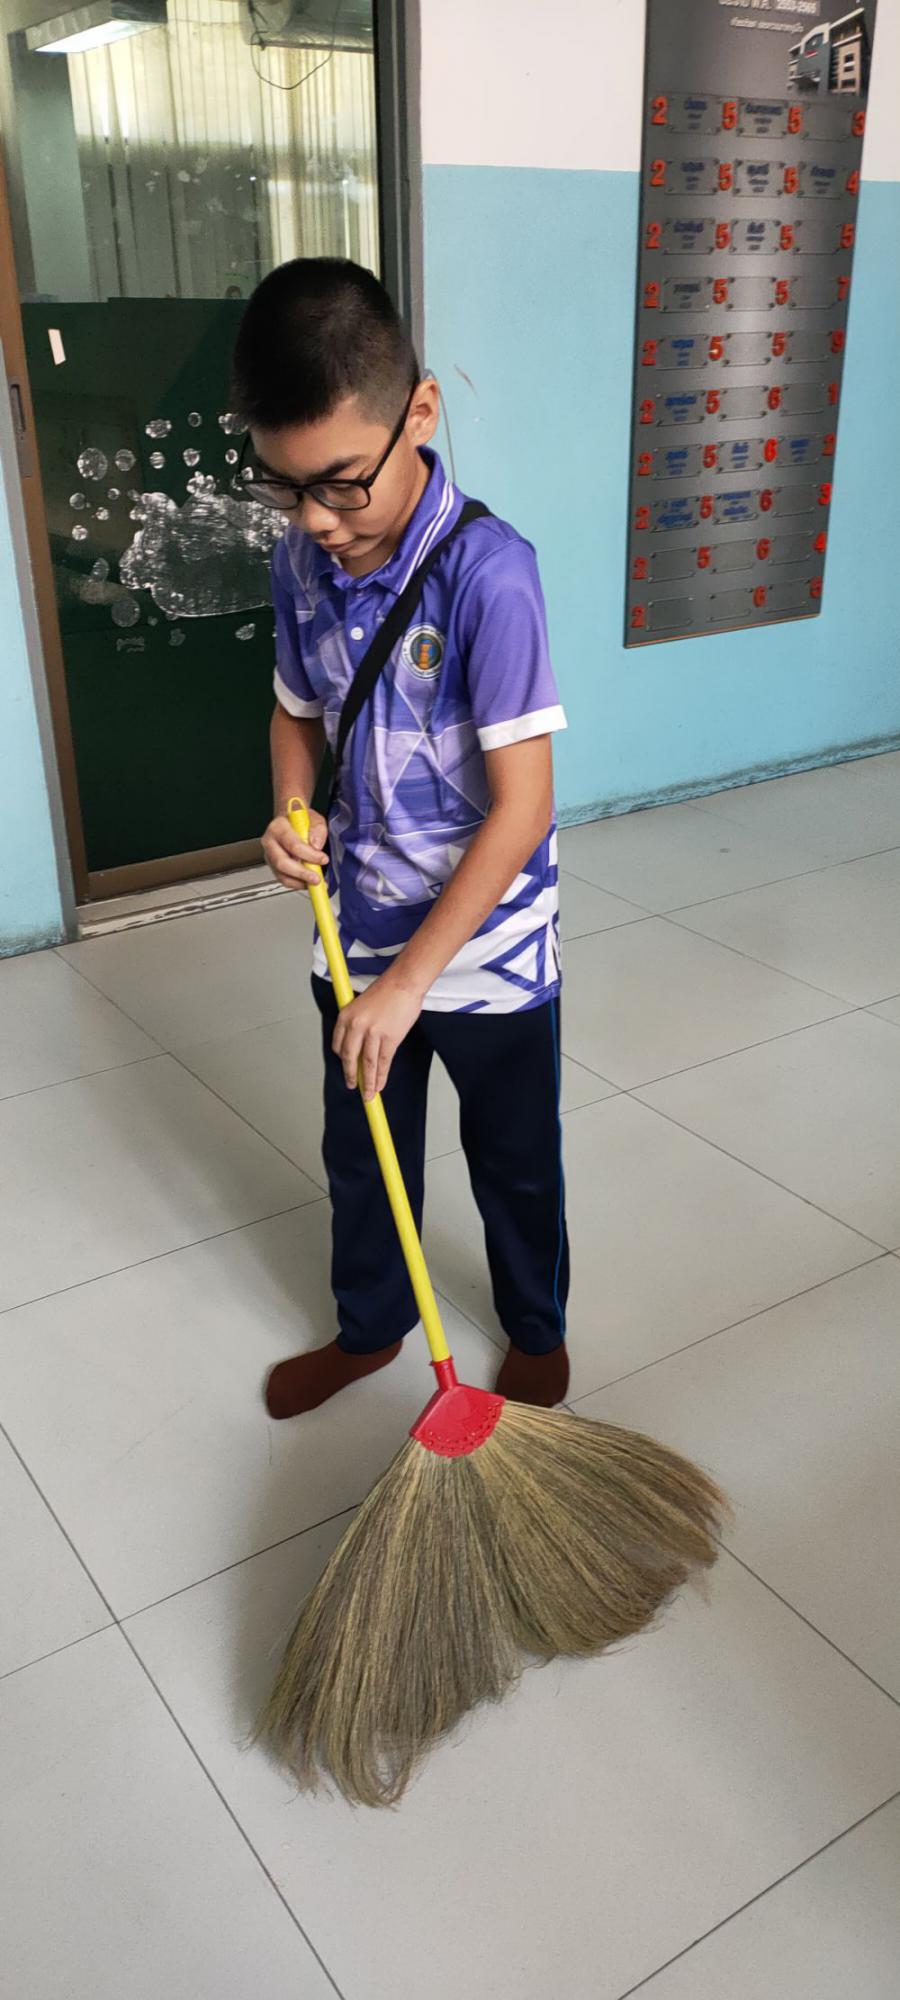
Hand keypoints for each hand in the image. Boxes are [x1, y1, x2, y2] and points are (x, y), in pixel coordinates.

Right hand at [261, 808, 327, 889]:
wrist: (291, 822)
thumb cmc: (300, 821)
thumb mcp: (314, 819)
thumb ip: (317, 829)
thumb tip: (316, 844)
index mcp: (278, 827)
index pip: (292, 844)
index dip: (309, 854)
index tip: (323, 859)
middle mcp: (270, 842)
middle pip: (282, 862)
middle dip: (301, 873)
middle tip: (316, 878)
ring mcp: (270, 855)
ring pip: (281, 874)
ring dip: (299, 882)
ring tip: (314, 883)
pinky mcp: (273, 866)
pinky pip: (283, 879)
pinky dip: (296, 884)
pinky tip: (307, 883)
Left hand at [332, 971, 424, 1100]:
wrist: (404, 983)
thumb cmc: (386, 990)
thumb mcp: (361, 1004)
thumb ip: (357, 1023)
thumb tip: (360, 1044)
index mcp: (345, 1016)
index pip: (337, 1044)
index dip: (342, 1059)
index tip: (346, 1067)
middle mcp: (355, 1026)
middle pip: (348, 1058)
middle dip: (350, 1075)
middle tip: (352, 1085)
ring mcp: (372, 1033)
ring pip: (366, 1065)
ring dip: (367, 1082)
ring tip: (368, 1094)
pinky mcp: (389, 1038)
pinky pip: (383, 1063)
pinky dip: (381, 1077)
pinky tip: (380, 1085)